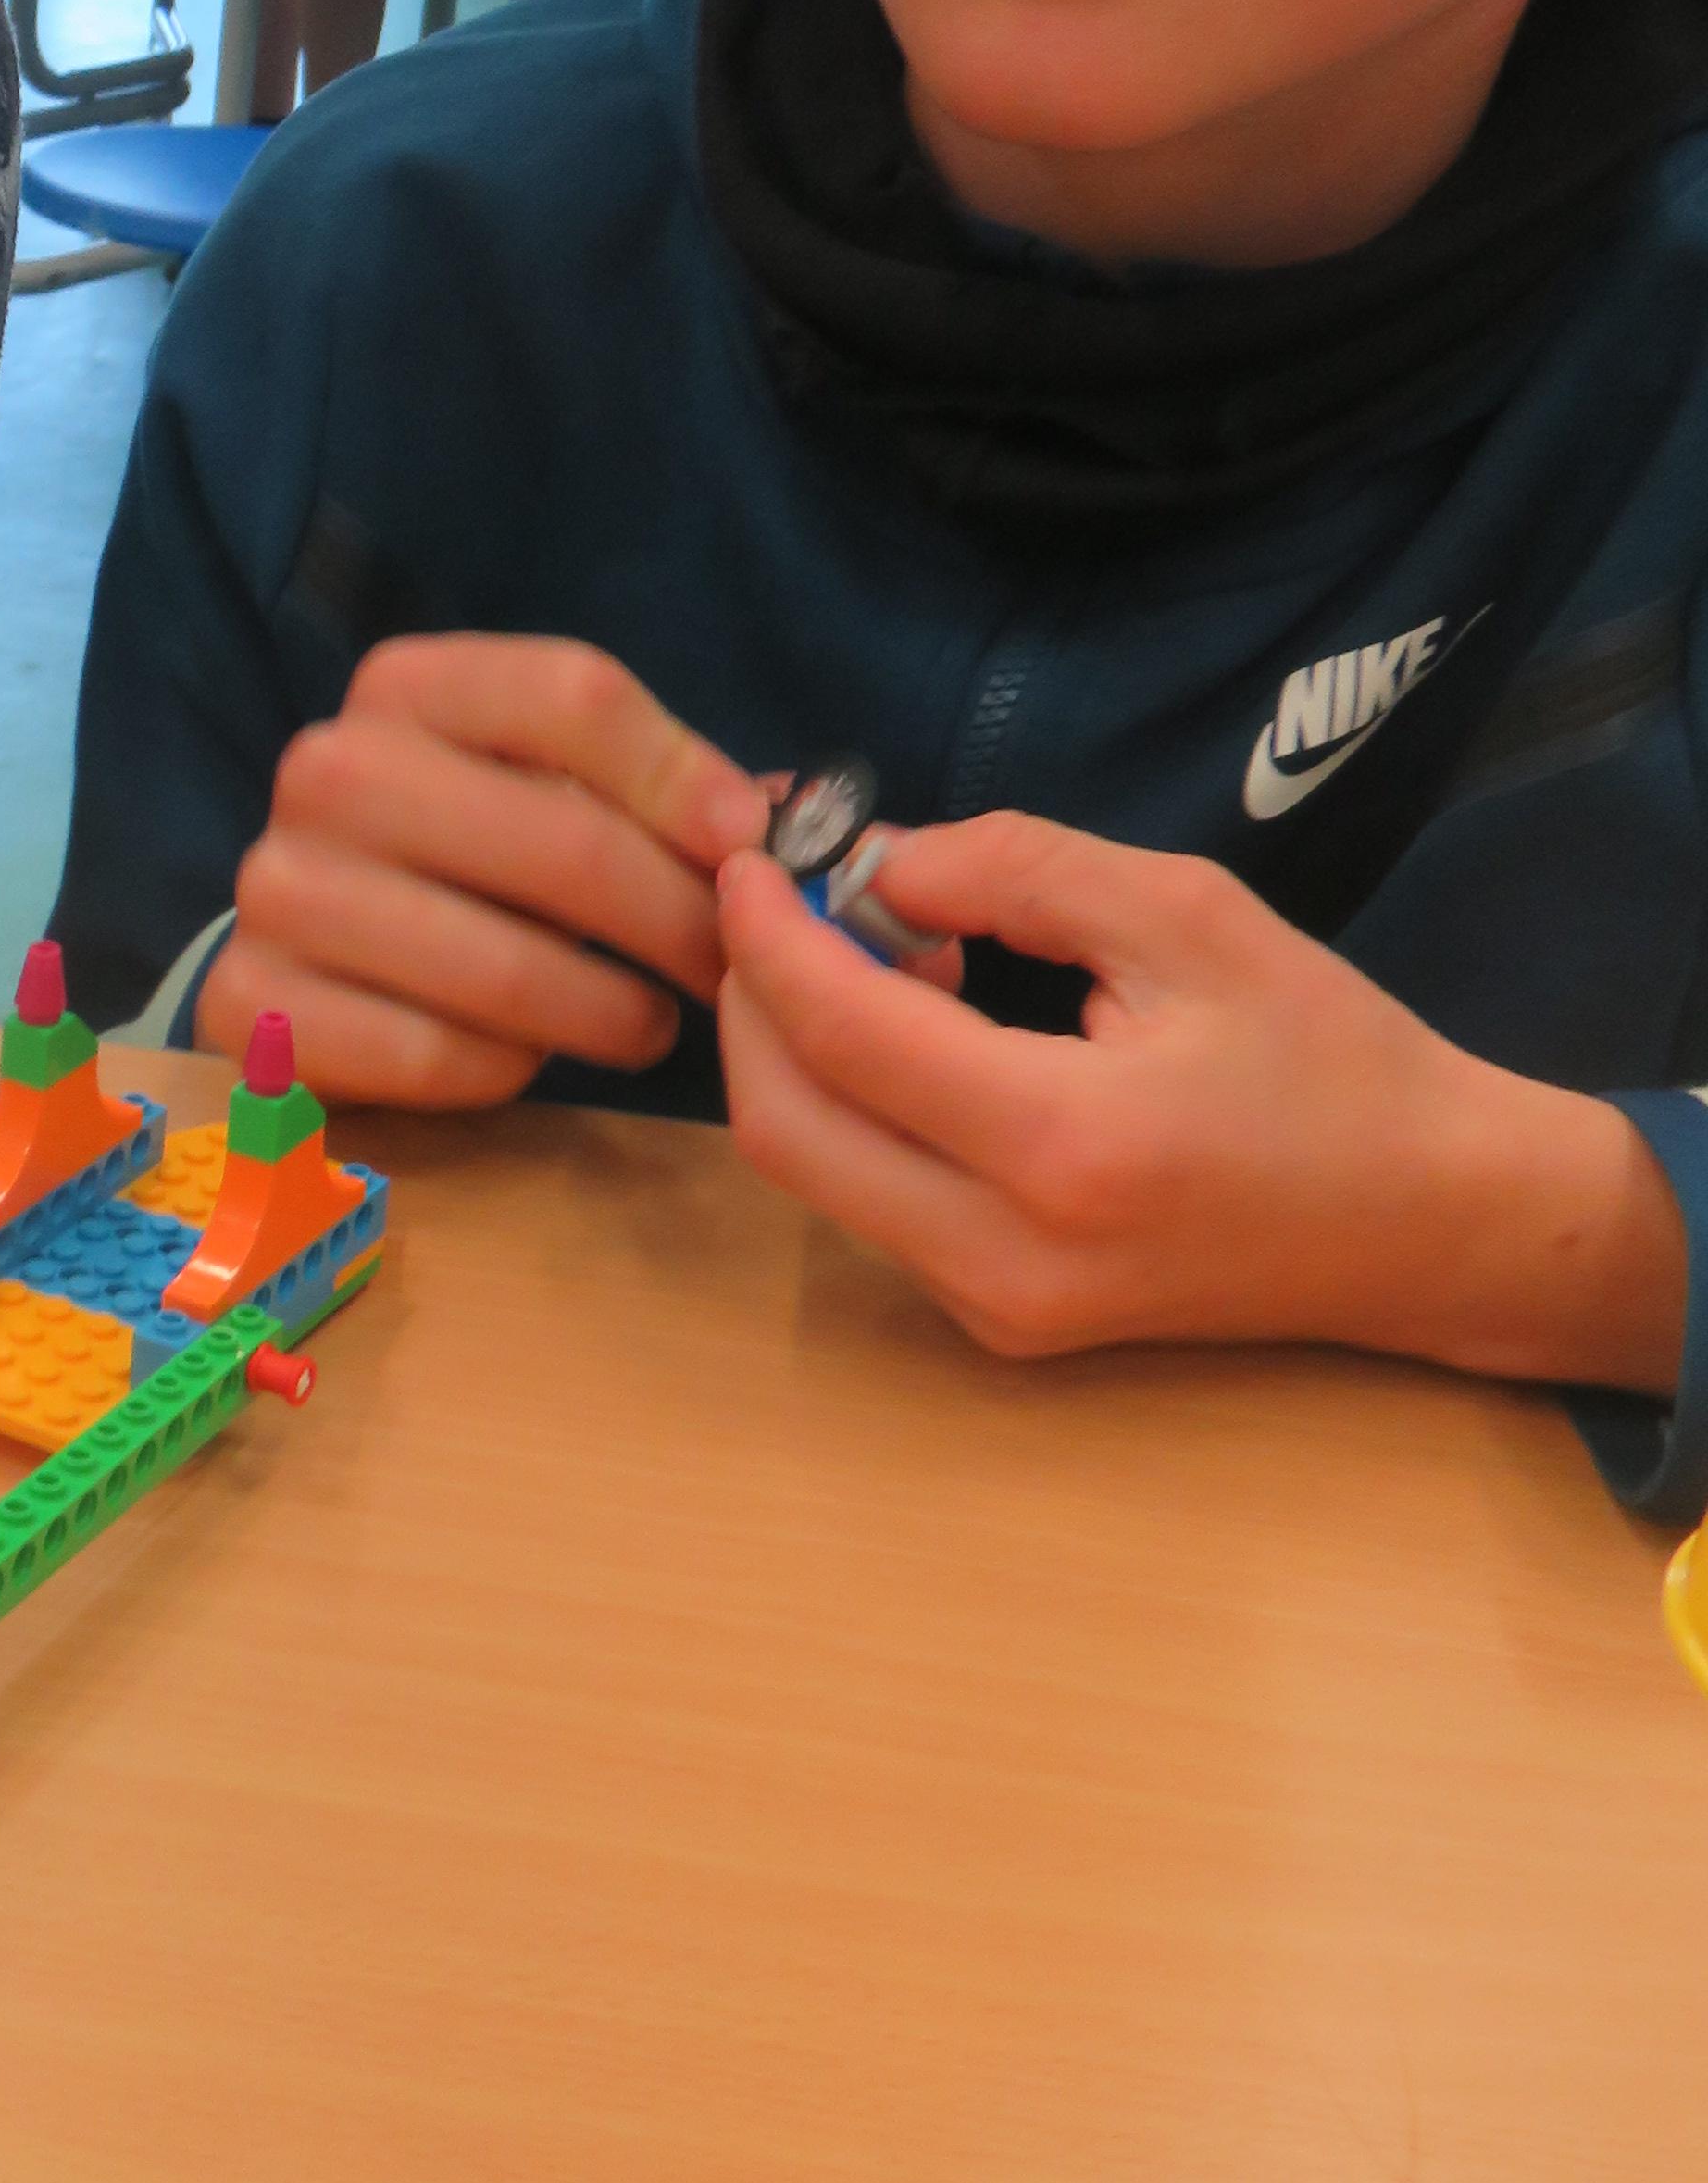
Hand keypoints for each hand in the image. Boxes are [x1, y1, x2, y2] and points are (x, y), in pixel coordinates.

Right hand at [206, 634, 771, 1108]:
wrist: (305, 944)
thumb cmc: (459, 859)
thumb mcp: (540, 787)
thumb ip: (646, 793)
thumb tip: (767, 829)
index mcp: (406, 687)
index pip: (573, 695)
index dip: (684, 775)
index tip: (750, 845)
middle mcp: (328, 770)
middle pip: (562, 841)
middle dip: (675, 919)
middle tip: (723, 968)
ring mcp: (279, 890)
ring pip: (506, 970)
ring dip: (610, 1012)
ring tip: (645, 1025)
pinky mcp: (255, 1006)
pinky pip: (436, 1056)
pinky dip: (509, 1069)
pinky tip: (527, 1057)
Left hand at [715, 811, 1688, 1390]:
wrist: (1428, 1227)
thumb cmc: (1332, 1062)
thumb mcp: (1193, 918)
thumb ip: (1021, 871)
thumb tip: (879, 868)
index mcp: (1065, 1147)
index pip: (843, 1038)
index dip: (771, 937)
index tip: (753, 857)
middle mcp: (1006, 1255)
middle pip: (782, 1127)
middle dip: (754, 1000)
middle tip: (786, 905)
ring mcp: (995, 1309)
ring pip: (814, 1171)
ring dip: (802, 1055)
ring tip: (882, 959)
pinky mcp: (997, 1325)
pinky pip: (870, 1205)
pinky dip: (855, 1108)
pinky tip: (924, 1037)